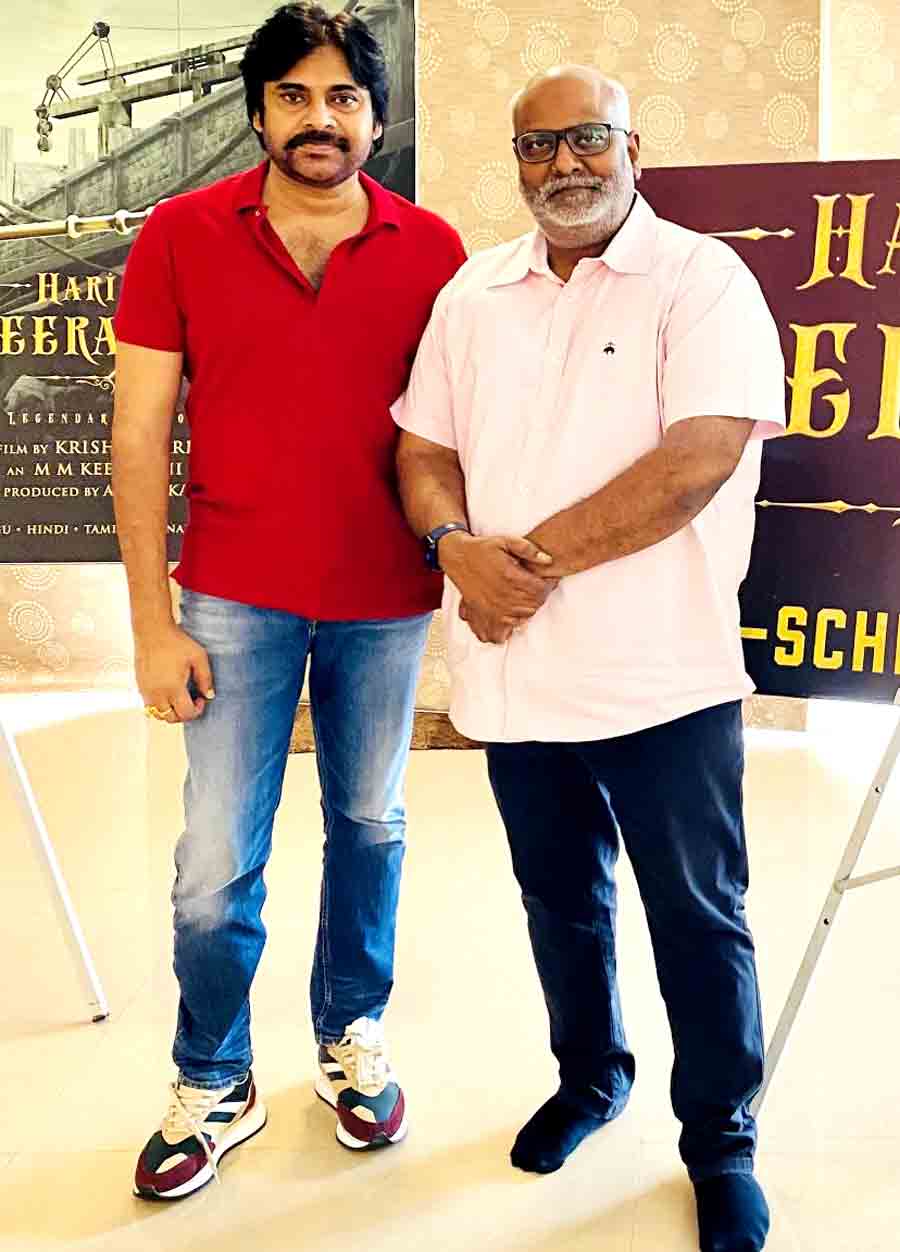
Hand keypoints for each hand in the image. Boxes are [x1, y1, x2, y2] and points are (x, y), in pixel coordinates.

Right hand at [135, 623, 214, 723]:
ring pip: (157, 714)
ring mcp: (146, 690)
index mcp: (172, 688)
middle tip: (191, 701)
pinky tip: (167, 691)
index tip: (201, 699)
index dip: (197, 711)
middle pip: (170, 718)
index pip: (185, 714)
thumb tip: (209, 695)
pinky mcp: (139, 685)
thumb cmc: (175, 641)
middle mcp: (156, 693)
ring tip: (178, 698)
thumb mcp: (198, 657)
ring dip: (170, 712)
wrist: (152, 630)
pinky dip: (159, 705)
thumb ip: (206, 679)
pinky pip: (148, 705)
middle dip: (183, 714)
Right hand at [440, 533, 557, 642]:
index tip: (548, 580)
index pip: (541, 589)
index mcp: (510, 577)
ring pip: (524, 617)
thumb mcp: (506, 541)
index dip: (549, 584)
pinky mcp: (484, 615)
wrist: (458, 557)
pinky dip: (510, 628)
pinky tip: (512, 616)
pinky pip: (501, 632)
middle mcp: (503, 595)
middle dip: (540, 596)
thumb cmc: (481, 549)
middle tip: (537, 587)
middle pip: (535, 604)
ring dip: (529, 608)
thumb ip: (528, 549)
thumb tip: (547, 560)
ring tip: (525, 597)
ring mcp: (493, 608)